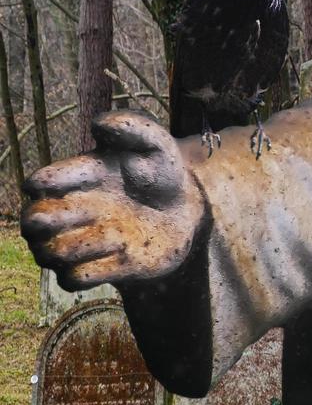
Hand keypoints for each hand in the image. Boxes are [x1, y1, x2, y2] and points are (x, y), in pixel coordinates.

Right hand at [21, 111, 205, 290]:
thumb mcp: (156, 145)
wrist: (187, 212)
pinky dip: (94, 270)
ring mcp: (79, 242)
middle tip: (95, 210)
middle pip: (30, 223)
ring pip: (47, 255)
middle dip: (57, 218)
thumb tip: (98, 124)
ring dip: (81, 246)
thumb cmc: (163, 174)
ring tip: (118, 234)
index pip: (37, 184)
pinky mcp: (96, 270)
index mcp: (73, 180)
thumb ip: (132, 128)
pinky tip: (123, 254)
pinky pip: (71, 280)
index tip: (83, 178)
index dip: (49, 183)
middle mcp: (68, 212)